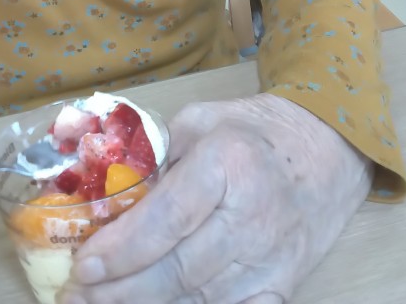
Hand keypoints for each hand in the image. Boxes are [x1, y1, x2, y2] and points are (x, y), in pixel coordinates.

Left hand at [60, 93, 372, 303]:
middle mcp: (252, 216)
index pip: (166, 219)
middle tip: (78, 295)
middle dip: (121, 290)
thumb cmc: (255, 130)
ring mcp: (271, 258)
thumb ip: (158, 155)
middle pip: (178, 269)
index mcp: (228, 163)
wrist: (327, 148)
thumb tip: (112, 195)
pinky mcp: (283, 285)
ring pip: (200, 300)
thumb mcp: (201, 120)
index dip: (121, 249)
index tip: (84, 265)